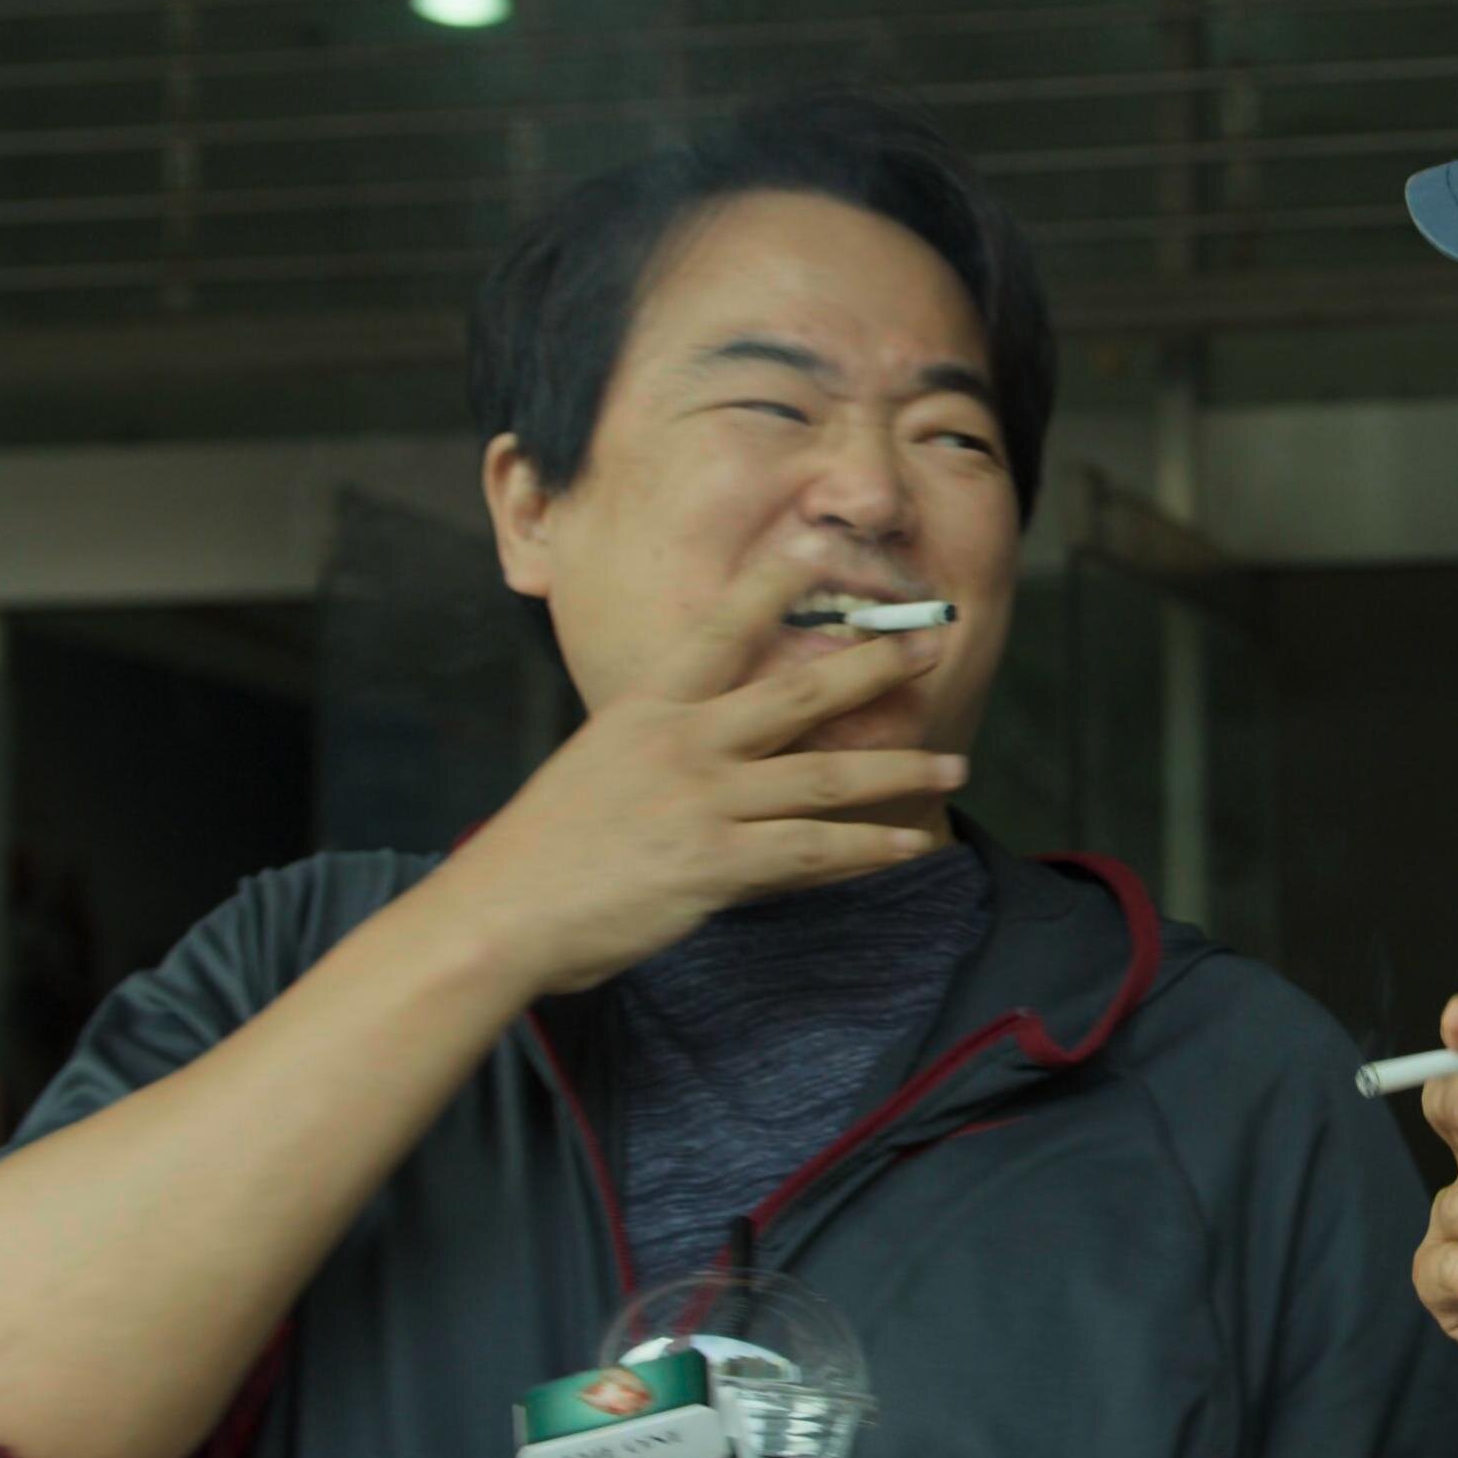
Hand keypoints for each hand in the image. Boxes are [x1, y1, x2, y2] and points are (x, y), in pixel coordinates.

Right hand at [427, 549, 968, 996]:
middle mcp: (682, 743)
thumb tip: (711, 744)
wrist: (500, 912)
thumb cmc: (544, 846)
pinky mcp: (715, 864)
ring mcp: (702, 802)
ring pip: (826, 777)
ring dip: (899, 770)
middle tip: (932, 645)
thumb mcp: (597, 767)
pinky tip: (912, 844)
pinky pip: (813, 852)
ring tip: (956, 764)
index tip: (821, 545)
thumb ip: (660, 746)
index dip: (773, 583)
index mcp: (647, 708)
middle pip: (798, 692)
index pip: (719, 628)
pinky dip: (870, 848)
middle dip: (874, 666)